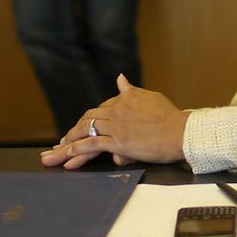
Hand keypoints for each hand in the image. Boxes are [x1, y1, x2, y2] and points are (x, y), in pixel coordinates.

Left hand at [40, 74, 189, 168]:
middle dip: (71, 132)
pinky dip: (76, 151)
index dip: (88, 122)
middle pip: (87, 120)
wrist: (181, 132)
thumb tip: (119, 79)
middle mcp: (116, 111)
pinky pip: (91, 145)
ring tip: (55, 154)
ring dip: (67, 144)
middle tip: (61, 143)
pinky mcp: (118, 142)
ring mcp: (116, 126)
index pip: (100, 111)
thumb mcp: (150, 97)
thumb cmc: (171, 117)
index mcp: (123, 100)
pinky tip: (67, 158)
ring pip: (84, 132)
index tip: (80, 131)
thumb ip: (132, 91)